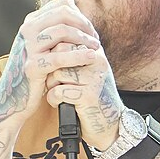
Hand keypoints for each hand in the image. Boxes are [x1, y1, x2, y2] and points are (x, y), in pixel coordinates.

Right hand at [0, 0, 101, 124]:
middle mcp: (27, 30)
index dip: (81, 16)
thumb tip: (74, 5)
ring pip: (62, 31)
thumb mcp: (45, 45)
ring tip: (95, 49)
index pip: (62, 5)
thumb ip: (57, 26)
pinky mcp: (32, 66)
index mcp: (31, 22)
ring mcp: (28, 47)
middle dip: (84, 26)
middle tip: (95, 40)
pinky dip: (79, 55)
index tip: (90, 30)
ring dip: (84, 39)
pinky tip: (91, 57)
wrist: (16, 98)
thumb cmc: (36, 71)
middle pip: (63, 15)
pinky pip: (60, 56)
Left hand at [43, 0, 122, 150]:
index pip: (64, 39)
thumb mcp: (86, 69)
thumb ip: (73, 52)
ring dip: (51, 86)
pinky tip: (61, 103)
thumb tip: (50, 34)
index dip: (53, 54)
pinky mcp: (89, 95)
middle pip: (60, 54)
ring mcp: (94, 78)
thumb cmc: (92, 95)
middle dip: (51, 68)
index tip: (54, 66)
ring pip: (57, 73)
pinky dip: (53, 100)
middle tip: (54, 80)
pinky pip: (58, 91)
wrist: (109, 124)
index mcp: (95, 51)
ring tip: (59, 92)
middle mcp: (97, 61)